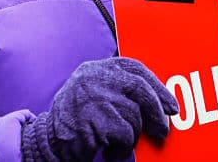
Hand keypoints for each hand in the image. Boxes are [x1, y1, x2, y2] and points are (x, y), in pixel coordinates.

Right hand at [21, 57, 177, 161]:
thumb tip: (159, 102)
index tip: (171, 105)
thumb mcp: (94, 94)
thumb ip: (118, 89)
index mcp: (95, 68)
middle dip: (157, 112)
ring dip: (132, 136)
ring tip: (117, 142)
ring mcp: (93, 96)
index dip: (157, 86)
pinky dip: (122, 148)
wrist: (47, 142)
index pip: (134, 68)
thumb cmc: (76, 121)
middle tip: (163, 131)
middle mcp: (93, 77)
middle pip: (140, 89)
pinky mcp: (94, 118)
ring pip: (134, 116)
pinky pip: (125, 134)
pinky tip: (109, 150)